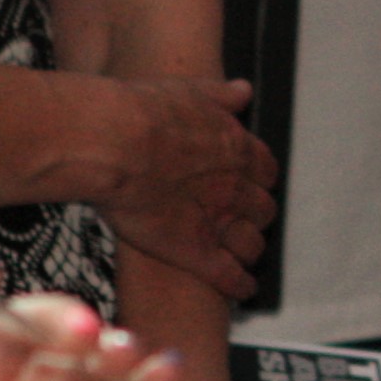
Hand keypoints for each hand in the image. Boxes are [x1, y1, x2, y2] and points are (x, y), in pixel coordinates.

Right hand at [97, 77, 276, 300]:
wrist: (114, 142)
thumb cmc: (143, 113)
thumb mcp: (190, 91)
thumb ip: (220, 96)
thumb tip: (243, 91)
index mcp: (237, 149)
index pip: (265, 171)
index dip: (257, 181)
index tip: (248, 184)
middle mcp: (236, 187)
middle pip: (264, 209)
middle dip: (255, 215)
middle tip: (241, 219)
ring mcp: (218, 221)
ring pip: (253, 244)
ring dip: (250, 250)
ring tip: (242, 255)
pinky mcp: (195, 251)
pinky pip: (229, 276)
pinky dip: (239, 285)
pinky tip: (241, 290)